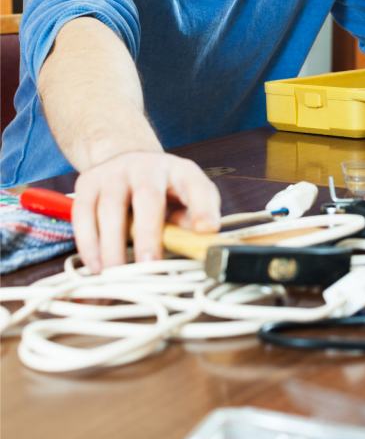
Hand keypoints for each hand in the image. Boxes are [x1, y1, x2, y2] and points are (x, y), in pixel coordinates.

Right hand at [72, 151, 220, 271]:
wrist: (128, 161)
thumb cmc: (165, 190)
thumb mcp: (187, 199)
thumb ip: (195, 219)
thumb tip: (199, 241)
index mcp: (180, 172)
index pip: (197, 186)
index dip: (203, 207)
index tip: (206, 230)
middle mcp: (147, 166)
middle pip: (148, 197)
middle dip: (147, 234)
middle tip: (147, 266)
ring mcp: (115, 172)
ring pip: (110, 208)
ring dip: (111, 246)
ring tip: (115, 276)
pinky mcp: (88, 182)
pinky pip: (83, 214)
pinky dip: (88, 244)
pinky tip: (95, 266)